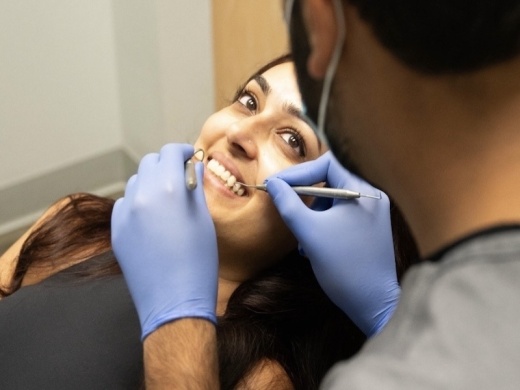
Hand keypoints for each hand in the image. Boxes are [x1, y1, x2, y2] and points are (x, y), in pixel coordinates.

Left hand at [111, 143, 217, 339]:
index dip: (182, 151)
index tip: (190, 156)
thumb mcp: (204, 220)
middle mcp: (142, 196)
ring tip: (167, 198)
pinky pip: (125, 204)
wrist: (174, 301)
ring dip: (151, 181)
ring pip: (136, 182)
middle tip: (180, 175)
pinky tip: (151, 217)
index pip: (170, 152)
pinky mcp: (116, 231)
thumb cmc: (198, 262)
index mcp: (168, 189)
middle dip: (166, 163)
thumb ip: (195, 188)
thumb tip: (192, 168)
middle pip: (150, 162)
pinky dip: (138, 202)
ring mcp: (125, 214)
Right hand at [265, 151, 399, 335]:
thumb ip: (288, 204)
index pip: (327, 164)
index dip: (298, 172)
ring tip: (302, 236)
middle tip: (285, 206)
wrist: (372, 304)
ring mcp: (371, 215)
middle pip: (329, 181)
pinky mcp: (368, 230)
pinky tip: (313, 246)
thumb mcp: (309, 232)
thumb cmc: (343, 266)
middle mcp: (370, 198)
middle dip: (304, 196)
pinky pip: (340, 217)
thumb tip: (272, 183)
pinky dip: (322, 225)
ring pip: (332, 201)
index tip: (276, 185)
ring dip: (311, 214)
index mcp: (362, 192)